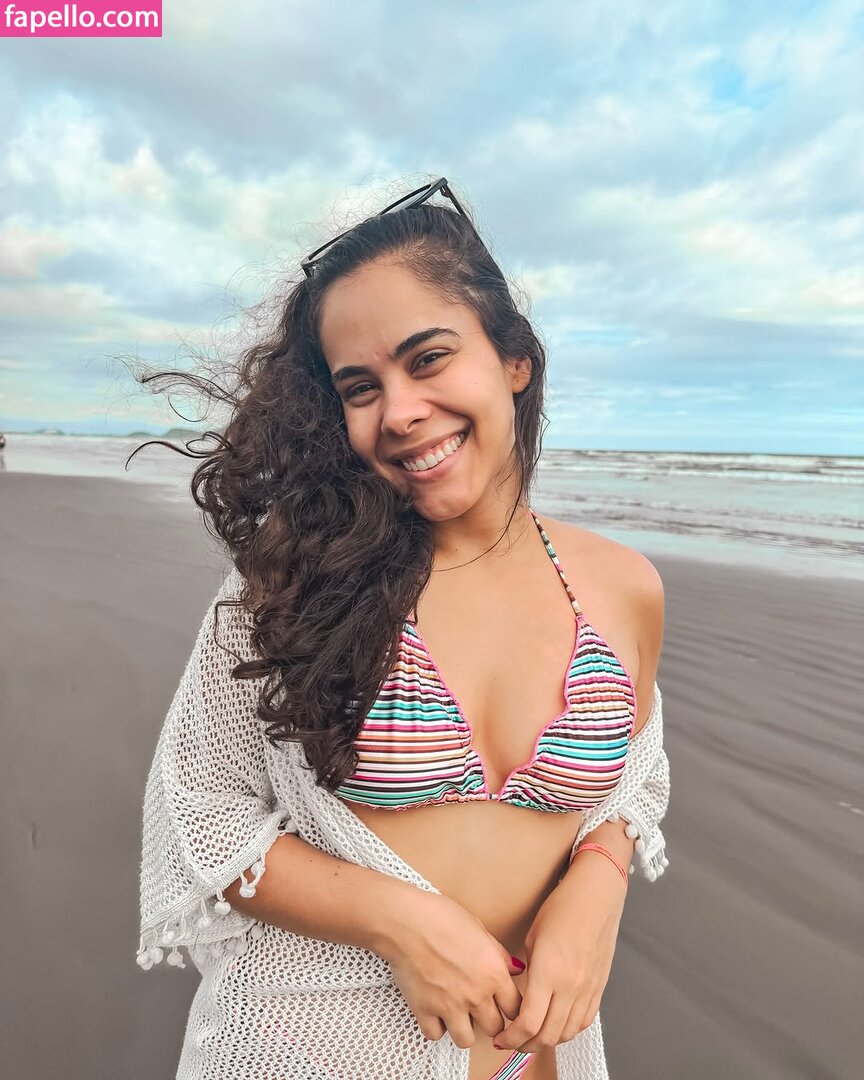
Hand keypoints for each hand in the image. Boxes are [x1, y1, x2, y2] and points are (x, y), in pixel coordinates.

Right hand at [383, 890, 525, 1049]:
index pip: (516, 1008)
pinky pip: (435, 1035)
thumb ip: (499, 954)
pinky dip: (435, 1027)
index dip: (512, 1009)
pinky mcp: (425, 1011)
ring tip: (458, 1015)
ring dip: (464, 1029)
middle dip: (490, 1020)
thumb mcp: (479, 929)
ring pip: (467, 1040)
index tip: (504, 1006)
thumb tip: (516, 968)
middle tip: (480, 1009)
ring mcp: (450, 1006)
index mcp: (493, 973)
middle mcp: (476, 995)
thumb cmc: (441, 917)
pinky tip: (434, 1012)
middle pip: (495, 1028)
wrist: (407, 921)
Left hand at [491, 855, 626, 1053]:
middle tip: (513, 1042)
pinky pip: (584, 1021)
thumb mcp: (533, 938)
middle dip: (526, 1045)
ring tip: (532, 1037)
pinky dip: (569, 1030)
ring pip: (567, 1033)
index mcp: (549, 971)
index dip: (512, 1038)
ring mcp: (588, 988)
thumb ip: (528, 971)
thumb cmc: (563, 907)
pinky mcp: (600, 987)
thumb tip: (521, 994)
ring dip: (547, 1041)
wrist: (596, 895)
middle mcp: (571, 985)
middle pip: (547, 1035)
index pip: (528, 1022)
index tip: (501, 1038)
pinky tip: (557, 1025)